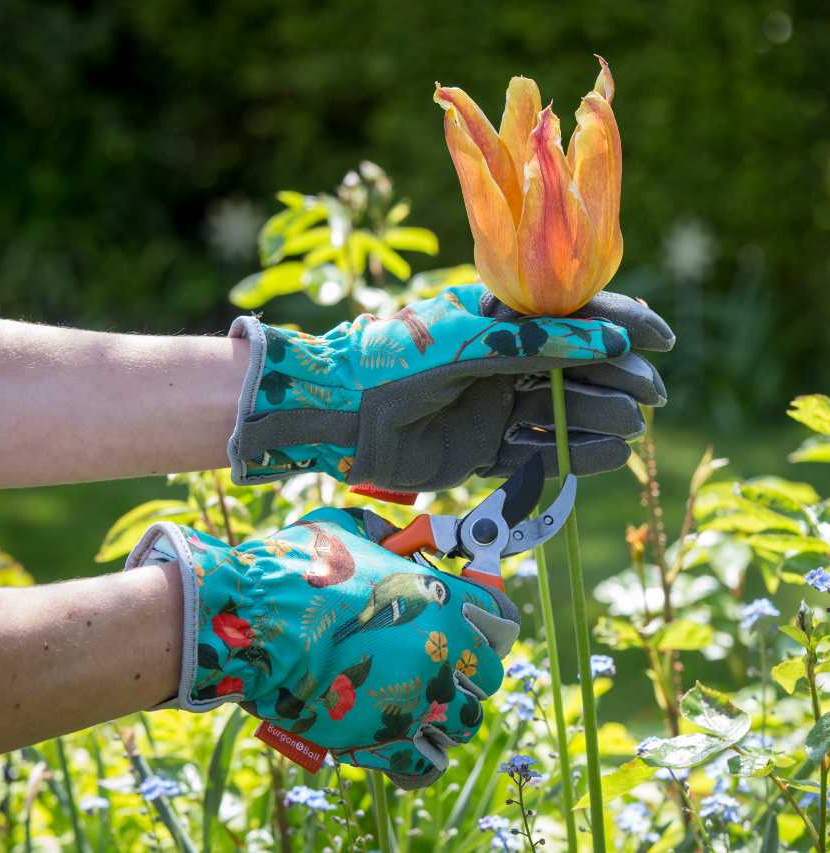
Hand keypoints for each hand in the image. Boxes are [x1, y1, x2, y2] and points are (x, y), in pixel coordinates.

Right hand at [126, 507, 519, 787]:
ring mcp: (419, 698)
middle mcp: (442, 650)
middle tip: (439, 662)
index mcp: (440, 599)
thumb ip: (385, 537)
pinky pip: (428, 764)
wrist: (252, 622)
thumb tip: (397, 540)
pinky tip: (404, 742)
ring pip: (466, 720)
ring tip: (419, 702)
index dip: (490, 621)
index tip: (475, 624)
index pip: (502, 618)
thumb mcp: (346, 530)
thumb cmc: (296, 569)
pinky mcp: (388, 739)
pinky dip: (420, 757)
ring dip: (448, 712)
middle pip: (491, 673)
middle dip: (469, 669)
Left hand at [227, 282, 673, 490]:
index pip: (573, 317)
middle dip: (616, 378)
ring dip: (597, 418)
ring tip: (629, 429)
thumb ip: (540, 342)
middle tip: (649, 394)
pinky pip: (536, 453)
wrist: (342, 414)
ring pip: (561, 412)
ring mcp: (494, 406)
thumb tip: (616, 338)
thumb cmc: (401, 360)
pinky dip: (570, 455)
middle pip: (575, 368)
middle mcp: (502, 363)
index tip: (662, 340)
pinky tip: (605, 456)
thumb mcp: (474, 342)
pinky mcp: (483, 449)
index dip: (621, 324)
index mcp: (499, 323)